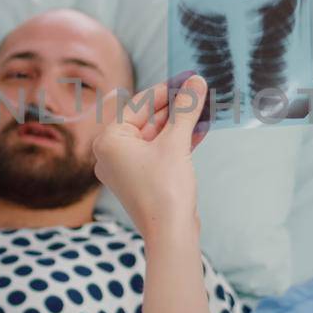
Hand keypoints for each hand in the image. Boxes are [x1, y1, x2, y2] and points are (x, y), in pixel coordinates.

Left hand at [92, 73, 206, 240]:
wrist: (170, 234)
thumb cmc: (165, 190)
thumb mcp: (176, 143)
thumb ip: (185, 109)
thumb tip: (196, 82)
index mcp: (109, 141)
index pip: (139, 105)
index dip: (167, 90)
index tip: (187, 78)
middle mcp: (111, 154)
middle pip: (147, 120)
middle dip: (175, 107)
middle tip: (198, 90)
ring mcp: (126, 169)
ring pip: (156, 137)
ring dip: (180, 124)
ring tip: (203, 107)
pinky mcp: (142, 180)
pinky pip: (159, 153)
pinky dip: (177, 142)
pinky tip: (199, 129)